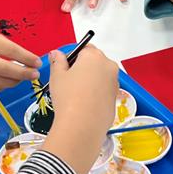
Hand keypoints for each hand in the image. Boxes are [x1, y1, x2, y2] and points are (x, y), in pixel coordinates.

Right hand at [0, 14, 40, 93]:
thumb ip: (3, 46)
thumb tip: (25, 58)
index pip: (10, 50)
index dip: (26, 58)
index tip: (38, 62)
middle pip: (4, 70)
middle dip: (23, 74)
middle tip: (34, 74)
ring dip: (13, 82)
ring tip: (21, 78)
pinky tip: (6, 83)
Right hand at [41, 46, 119, 173]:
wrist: (82, 125)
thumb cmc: (69, 98)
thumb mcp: (57, 76)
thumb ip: (57, 61)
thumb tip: (56, 54)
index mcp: (94, 56)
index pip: (83, 48)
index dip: (72, 57)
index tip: (64, 67)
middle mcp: (108, 66)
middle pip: (94, 61)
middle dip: (82, 68)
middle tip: (68, 81)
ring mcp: (114, 82)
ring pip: (100, 76)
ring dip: (90, 80)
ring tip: (75, 94)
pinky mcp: (116, 97)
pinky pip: (104, 90)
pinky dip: (96, 93)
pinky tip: (84, 103)